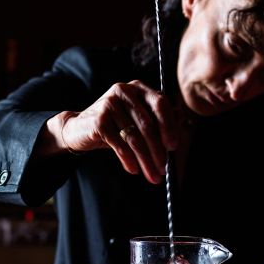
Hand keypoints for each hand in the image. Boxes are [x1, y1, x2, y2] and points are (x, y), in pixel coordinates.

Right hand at [57, 80, 178, 183]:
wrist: (80, 128)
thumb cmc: (116, 125)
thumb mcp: (138, 120)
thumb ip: (159, 119)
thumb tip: (182, 121)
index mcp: (139, 88)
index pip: (160, 104)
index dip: (169, 126)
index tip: (174, 147)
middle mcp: (124, 91)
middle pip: (148, 124)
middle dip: (158, 151)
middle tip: (164, 169)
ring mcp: (109, 104)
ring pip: (134, 137)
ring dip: (145, 160)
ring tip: (152, 175)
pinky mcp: (99, 120)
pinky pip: (119, 144)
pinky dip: (128, 160)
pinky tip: (133, 170)